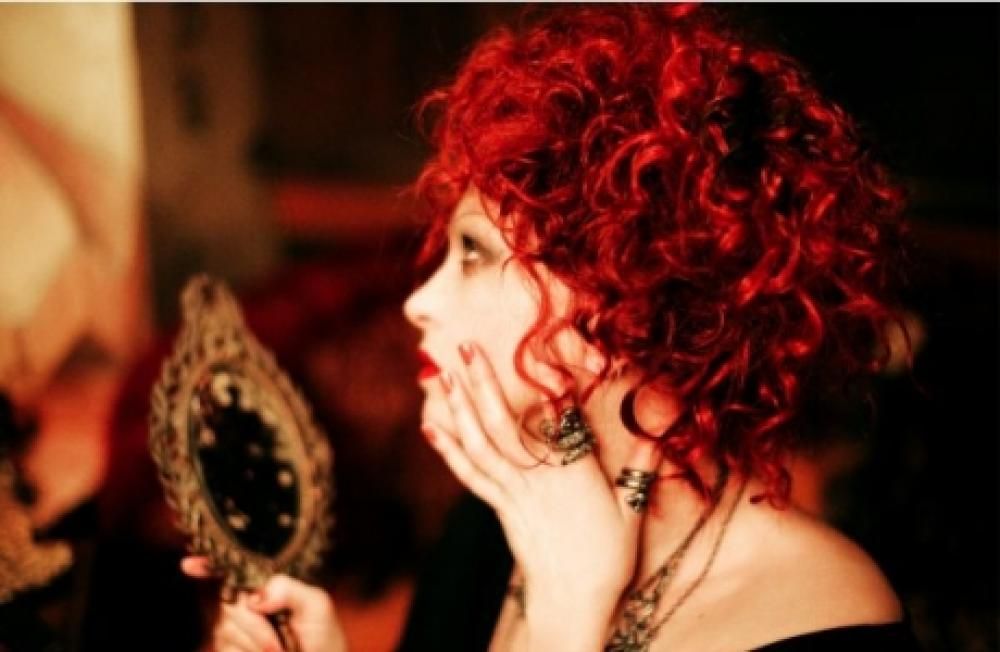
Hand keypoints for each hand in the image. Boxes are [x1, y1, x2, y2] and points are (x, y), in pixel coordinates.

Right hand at [181, 557, 346, 651]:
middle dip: (254, 625)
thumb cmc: (322, 636)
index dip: (207, 564)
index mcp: (265, 585)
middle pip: (228, 601)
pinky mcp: (227, 650)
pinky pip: (224, 649)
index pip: (232, 568)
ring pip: (225, 628)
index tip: (189, 565)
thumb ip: (290, 589)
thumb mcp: (316, 605)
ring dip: (255, 644)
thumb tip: (256, 596)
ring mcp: (232, 630)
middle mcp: (245, 603)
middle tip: (278, 645)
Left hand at [422, 342, 659, 649]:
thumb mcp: (631, 513)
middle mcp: (537, 478)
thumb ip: (639, 469)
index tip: (526, 351)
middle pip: (502, 424)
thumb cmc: (606, 561)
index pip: (554, 420)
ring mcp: (513, 494)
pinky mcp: (500, 509)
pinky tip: (432, 426)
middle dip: (482, 383)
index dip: (539, 385)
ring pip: (479, 444)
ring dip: (457, 408)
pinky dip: (449, 449)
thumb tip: (658, 433)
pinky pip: (470, 474)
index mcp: (573, 474)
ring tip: (439, 376)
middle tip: (464, 346)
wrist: (572, 606)